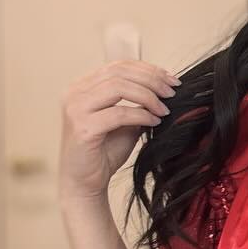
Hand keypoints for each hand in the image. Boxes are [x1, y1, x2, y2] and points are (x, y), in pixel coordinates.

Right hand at [59, 62, 180, 200]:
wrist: (84, 183)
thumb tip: (165, 88)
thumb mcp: (124, 120)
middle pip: (119, 72)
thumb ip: (137, 102)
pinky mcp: (83, 128)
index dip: (147, 69)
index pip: (118, 66)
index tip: (171, 79)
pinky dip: (141, 115)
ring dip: (148, 96)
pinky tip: (154, 122)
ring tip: (165, 109)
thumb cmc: (104, 152)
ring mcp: (75, 109)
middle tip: (173, 92)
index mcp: (82, 86)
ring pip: (118, 87)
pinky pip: (118, 113)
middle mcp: (74, 93)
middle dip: (151, 80)